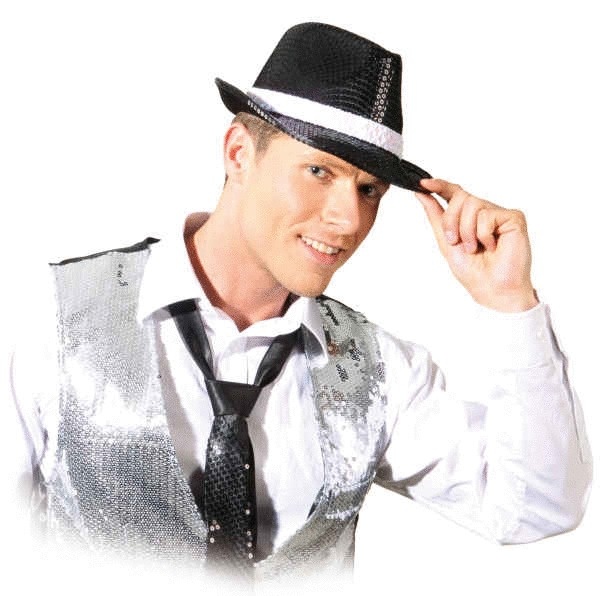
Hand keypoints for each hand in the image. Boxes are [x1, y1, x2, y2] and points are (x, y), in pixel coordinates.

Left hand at [416, 178, 538, 311]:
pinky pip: (487, 215)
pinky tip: (492, 246)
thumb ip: (435, 215)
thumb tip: (421, 193)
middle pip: (460, 198)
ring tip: (475, 248)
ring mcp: (499, 214)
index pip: (454, 193)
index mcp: (469, 217)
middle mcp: (484, 212)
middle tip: (456, 242)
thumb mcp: (445, 241)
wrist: (491, 289)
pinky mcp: (514, 217)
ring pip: (473, 204)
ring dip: (466, 231)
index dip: (439, 185)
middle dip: (451, 221)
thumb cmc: (473, 271)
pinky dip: (483, 234)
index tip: (423, 183)